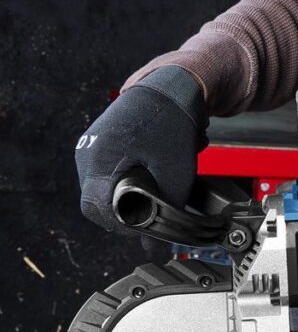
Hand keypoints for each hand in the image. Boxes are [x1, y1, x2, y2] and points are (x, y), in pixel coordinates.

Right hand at [75, 66, 207, 232]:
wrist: (172, 87)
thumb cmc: (173, 124)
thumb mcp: (175, 175)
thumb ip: (165, 211)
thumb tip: (151, 244)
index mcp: (101, 161)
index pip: (98, 211)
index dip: (122, 227)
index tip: (143, 228)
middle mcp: (87, 153)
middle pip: (95, 203)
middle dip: (123, 215)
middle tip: (149, 215)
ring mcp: (89, 146)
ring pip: (100, 189)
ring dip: (124, 197)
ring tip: (150, 189)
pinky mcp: (96, 142)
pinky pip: (104, 172)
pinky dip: (123, 181)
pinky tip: (143, 174)